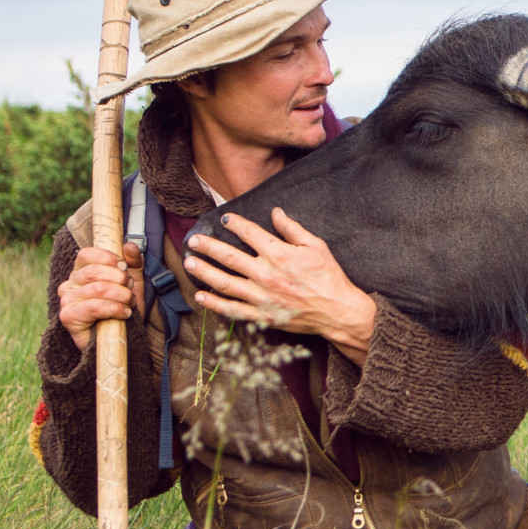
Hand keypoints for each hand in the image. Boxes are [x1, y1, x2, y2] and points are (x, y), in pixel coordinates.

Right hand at [57, 242, 144, 352]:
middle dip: (119, 280)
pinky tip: (125, 313)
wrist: (124, 338)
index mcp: (81, 271)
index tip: (124, 267)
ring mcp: (67, 300)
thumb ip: (133, 262)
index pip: (86, 255)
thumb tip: (129, 246)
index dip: (107, 258)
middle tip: (130, 290)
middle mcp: (69, 284)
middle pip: (93, 272)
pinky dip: (114, 308)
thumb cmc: (124, 307)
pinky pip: (93, 307)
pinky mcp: (68, 317)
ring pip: (97, 289)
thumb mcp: (134, 281)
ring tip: (129, 303)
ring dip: (121, 296)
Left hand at [184, 209, 378, 362]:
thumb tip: (275, 212)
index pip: (249, 234)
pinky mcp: (262, 315)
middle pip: (228, 257)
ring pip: (224, 282)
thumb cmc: (329, 277)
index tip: (225, 220)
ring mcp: (261, 296)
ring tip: (189, 263)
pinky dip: (214, 303)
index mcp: (279, 254)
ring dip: (204, 271)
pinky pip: (232, 309)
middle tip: (193, 240)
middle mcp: (266, 274)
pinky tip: (201, 295)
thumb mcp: (316, 246)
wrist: (338, 311)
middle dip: (208, 246)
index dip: (235, 224)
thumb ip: (292, 229)